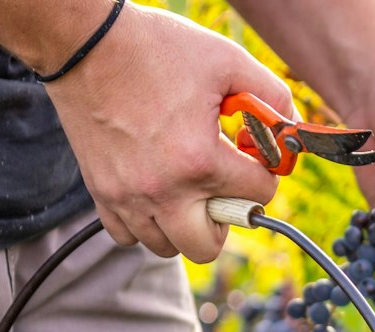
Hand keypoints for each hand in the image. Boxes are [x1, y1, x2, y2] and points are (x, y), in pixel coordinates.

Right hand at [44, 5, 290, 261]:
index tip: (249, 157)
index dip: (263, 175)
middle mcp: (163, 189)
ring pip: (167, 247)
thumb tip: (290, 127)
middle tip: (220, 187)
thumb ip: (271, 95)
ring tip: (186, 187)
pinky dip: (145, 224)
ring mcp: (127, 196)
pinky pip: (127, 237)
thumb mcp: (227, 61)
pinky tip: (154, 191)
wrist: (84, 42)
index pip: (258, 197)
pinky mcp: (100, 193)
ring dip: (185, 224)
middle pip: (208, 246)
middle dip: (224, 219)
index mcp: (200, 160)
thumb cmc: (155, 47)